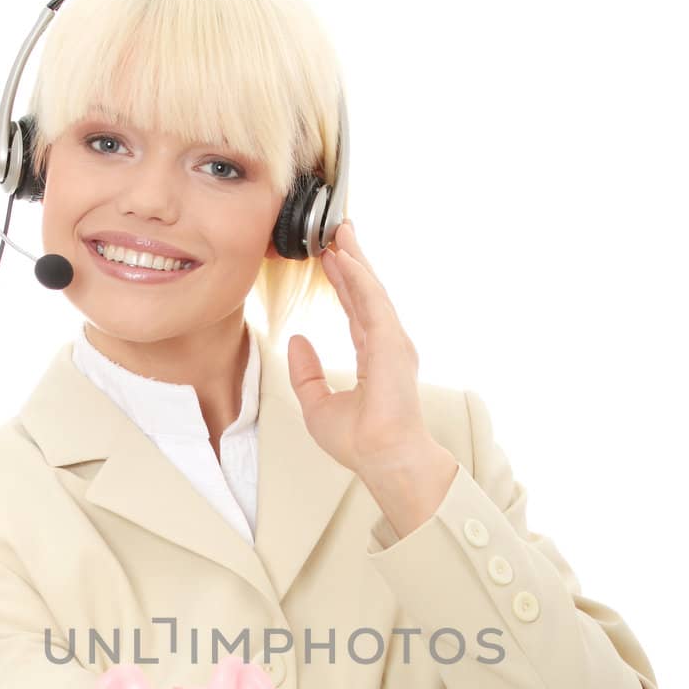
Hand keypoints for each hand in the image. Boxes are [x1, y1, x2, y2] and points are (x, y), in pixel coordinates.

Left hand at [286, 219, 443, 481]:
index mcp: (373, 359)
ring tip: (342, 232)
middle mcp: (386, 346)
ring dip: (357, 260)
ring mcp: (392, 343)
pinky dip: (359, 278)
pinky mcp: (391, 344)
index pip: (356, 311)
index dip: (343, 283)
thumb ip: (307, 373)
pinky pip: (373, 302)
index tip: (331, 258)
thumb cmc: (360, 441)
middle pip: (366, 293)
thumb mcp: (318, 404)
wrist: (383, 458)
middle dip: (353, 261)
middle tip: (338, 230)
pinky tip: (347, 257)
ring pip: (370, 291)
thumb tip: (296, 343)